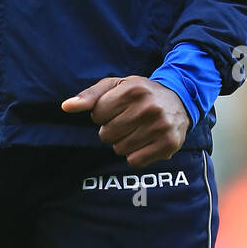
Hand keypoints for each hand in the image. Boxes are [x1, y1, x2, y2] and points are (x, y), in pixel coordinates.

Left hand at [61, 74, 190, 165]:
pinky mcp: (168, 144)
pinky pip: (135, 161)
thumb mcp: (116, 86)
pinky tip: (144, 141)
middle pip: (106, 134)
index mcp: (133, 89)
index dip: (102, 114)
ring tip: (136, 130)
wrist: (180, 100)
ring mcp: (160, 126)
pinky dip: (135, 155)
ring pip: (119, 149)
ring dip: (122, 143)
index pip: (97, 114)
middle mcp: (148, 107)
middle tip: (126, 120)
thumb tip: (66, 107)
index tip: (116, 109)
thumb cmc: (140, 93)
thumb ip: (90, 96)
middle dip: (111, 130)